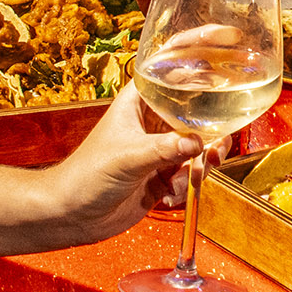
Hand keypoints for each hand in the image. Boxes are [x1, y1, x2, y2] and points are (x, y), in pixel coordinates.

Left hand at [36, 83, 207, 245]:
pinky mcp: (162, 178)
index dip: (195, 76)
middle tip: (215, 149)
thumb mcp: (127, 157)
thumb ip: (165, 149)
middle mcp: (152, 125)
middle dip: (209, 136)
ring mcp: (159, 152)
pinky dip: (186, 188)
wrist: (72, 216)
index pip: (170, 78)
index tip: (219, 80)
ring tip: (190, 177)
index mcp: (138, 105)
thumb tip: (197, 143)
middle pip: (194, 118)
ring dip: (199, 167)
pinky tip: (168, 195)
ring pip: (196, 151)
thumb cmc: (84, 176)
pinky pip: (189, 177)